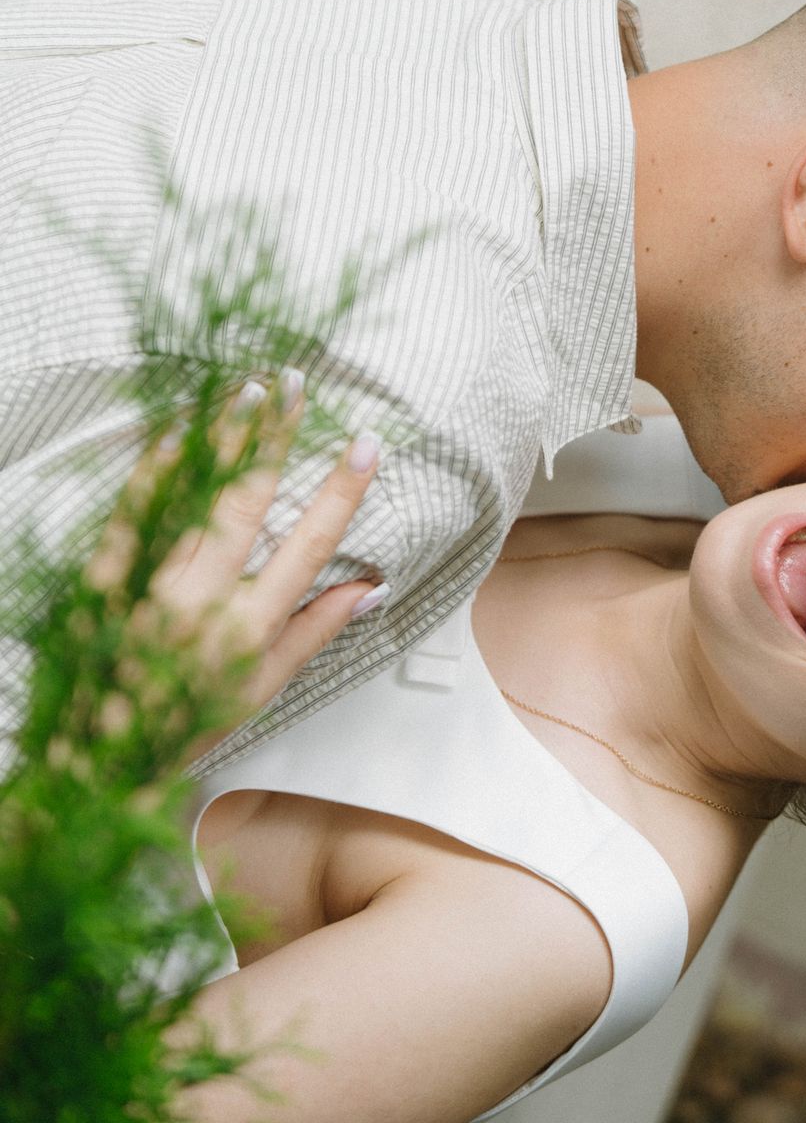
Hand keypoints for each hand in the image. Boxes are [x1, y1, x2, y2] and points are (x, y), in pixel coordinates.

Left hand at [85, 377, 384, 764]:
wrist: (96, 758)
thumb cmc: (186, 720)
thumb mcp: (263, 687)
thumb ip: (316, 630)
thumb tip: (371, 586)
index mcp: (247, 630)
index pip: (309, 546)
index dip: (342, 492)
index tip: (366, 444)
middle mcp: (201, 604)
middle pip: (249, 504)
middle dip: (276, 437)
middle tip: (295, 384)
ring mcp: (149, 588)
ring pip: (193, 497)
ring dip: (223, 437)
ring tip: (246, 388)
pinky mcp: (104, 579)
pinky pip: (133, 511)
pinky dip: (155, 467)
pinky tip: (176, 429)